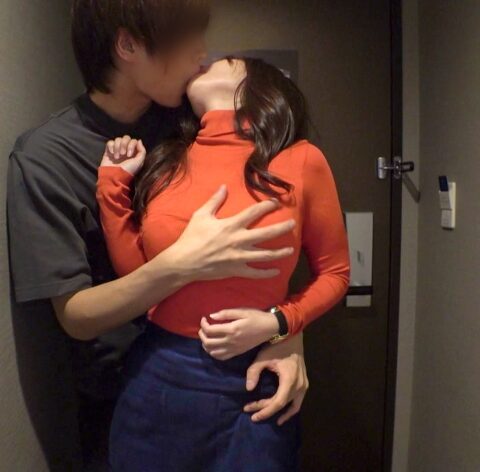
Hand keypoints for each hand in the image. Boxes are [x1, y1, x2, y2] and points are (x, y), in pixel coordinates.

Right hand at [100, 135, 145, 175]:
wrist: (115, 176)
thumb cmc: (128, 170)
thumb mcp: (139, 162)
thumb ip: (142, 151)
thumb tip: (139, 140)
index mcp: (134, 152)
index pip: (134, 141)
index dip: (131, 145)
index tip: (129, 155)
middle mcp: (126, 150)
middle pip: (126, 137)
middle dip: (124, 144)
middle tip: (123, 154)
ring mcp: (117, 150)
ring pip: (118, 139)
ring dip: (117, 147)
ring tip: (117, 157)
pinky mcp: (109, 151)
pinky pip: (110, 142)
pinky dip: (111, 146)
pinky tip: (112, 154)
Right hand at [162, 184, 296, 282]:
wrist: (184, 262)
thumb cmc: (191, 237)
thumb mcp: (201, 215)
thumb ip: (215, 201)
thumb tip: (224, 186)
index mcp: (231, 225)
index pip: (254, 212)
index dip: (267, 206)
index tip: (276, 203)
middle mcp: (239, 240)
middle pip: (266, 234)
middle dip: (282, 229)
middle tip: (293, 225)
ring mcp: (239, 257)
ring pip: (265, 255)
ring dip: (279, 253)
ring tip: (290, 250)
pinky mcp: (236, 270)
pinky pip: (255, 273)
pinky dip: (266, 273)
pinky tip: (276, 271)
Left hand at [198, 307, 279, 359]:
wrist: (270, 328)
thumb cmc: (257, 317)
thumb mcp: (242, 311)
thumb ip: (226, 313)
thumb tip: (211, 316)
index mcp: (231, 330)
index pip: (210, 330)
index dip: (203, 324)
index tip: (204, 318)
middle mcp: (231, 342)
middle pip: (208, 342)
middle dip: (202, 334)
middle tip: (203, 327)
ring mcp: (234, 349)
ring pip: (213, 352)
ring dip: (206, 345)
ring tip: (207, 336)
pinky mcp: (237, 353)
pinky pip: (221, 357)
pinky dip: (213, 353)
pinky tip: (214, 346)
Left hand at [243, 331, 308, 425]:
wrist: (291, 335)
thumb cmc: (276, 345)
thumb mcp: (263, 357)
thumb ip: (254, 372)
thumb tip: (248, 389)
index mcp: (289, 380)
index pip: (277, 403)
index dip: (264, 411)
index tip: (251, 414)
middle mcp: (299, 385)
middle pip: (281, 404)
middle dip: (264, 408)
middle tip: (249, 409)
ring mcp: (304, 385)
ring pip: (292, 406)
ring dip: (277, 412)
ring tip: (263, 416)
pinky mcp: (304, 383)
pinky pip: (298, 402)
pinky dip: (291, 410)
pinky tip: (282, 416)